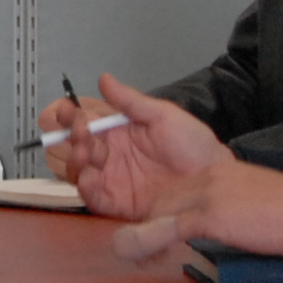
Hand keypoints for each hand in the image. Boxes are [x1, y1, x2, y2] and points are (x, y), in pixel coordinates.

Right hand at [54, 73, 226, 216]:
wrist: (214, 181)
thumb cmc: (195, 146)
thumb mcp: (163, 115)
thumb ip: (131, 101)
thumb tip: (104, 79)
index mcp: (120, 132)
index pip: (86, 122)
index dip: (72, 116)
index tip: (68, 111)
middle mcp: (112, 155)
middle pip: (76, 145)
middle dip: (72, 137)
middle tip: (81, 132)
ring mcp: (113, 179)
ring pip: (78, 170)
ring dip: (74, 160)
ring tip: (85, 153)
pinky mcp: (118, 203)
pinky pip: (92, 196)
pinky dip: (84, 186)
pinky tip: (90, 176)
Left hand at [107, 158, 282, 265]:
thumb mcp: (253, 201)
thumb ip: (229, 208)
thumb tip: (219, 225)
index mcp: (217, 171)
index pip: (174, 189)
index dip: (157, 212)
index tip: (149, 234)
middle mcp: (207, 176)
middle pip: (160, 198)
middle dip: (144, 225)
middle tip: (133, 251)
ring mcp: (208, 193)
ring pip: (158, 210)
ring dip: (139, 235)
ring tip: (129, 254)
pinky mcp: (212, 214)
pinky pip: (168, 228)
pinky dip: (145, 241)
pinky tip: (132, 252)